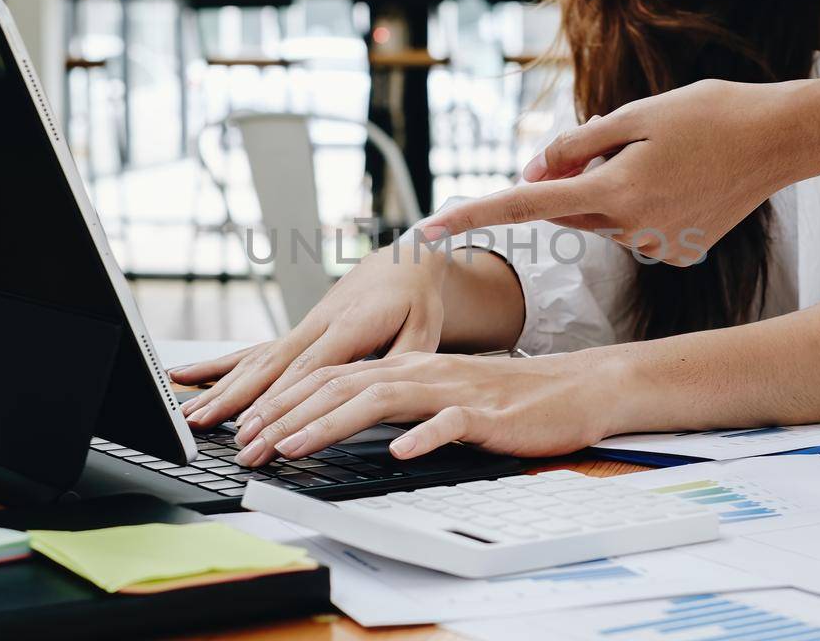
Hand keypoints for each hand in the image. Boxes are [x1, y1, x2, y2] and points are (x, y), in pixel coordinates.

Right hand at [170, 245, 450, 436]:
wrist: (400, 262)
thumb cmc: (414, 301)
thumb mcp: (424, 330)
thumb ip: (405, 362)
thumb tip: (390, 394)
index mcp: (349, 326)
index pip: (310, 370)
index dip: (281, 400)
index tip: (257, 428)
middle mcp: (315, 326)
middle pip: (270, 369)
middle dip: (238, 404)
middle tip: (210, 433)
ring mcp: (299, 329)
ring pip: (253, 362)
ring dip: (220, 390)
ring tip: (190, 417)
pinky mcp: (292, 335)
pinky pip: (249, 353)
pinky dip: (216, 366)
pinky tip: (184, 377)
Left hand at [229, 351, 629, 466]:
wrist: (573, 389)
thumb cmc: (503, 400)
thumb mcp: (438, 397)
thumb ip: (395, 404)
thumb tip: (340, 422)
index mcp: (404, 368)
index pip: (331, 380)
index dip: (283, 403)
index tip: (246, 431)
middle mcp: (420, 372)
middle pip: (341, 386)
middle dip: (288, 416)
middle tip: (249, 445)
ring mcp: (452, 390)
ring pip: (380, 399)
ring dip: (332, 424)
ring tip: (295, 447)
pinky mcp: (486, 413)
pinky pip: (450, 423)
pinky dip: (423, 436)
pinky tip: (400, 451)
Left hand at [419, 79, 811, 265]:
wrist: (782, 139)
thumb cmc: (710, 113)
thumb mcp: (636, 114)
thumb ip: (575, 146)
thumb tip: (531, 172)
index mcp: (614, 192)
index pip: (526, 204)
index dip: (472, 214)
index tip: (425, 230)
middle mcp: (632, 229)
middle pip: (570, 207)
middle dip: (575, 177)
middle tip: (623, 139)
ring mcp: (658, 246)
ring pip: (605, 218)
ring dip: (614, 189)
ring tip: (668, 156)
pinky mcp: (680, 252)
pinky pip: (639, 227)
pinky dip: (648, 205)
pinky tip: (688, 182)